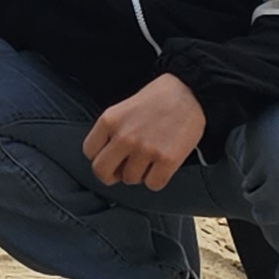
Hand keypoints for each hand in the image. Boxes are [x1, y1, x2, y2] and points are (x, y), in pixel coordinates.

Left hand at [82, 73, 209, 191]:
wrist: (190, 93)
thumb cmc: (157, 99)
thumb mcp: (123, 108)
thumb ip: (111, 131)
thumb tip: (107, 157)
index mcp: (109, 121)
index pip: (89, 152)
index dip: (100, 157)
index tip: (110, 157)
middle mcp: (124, 136)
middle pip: (102, 171)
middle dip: (111, 174)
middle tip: (122, 170)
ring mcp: (146, 149)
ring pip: (130, 180)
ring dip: (138, 174)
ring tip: (148, 159)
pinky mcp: (167, 160)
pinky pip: (153, 185)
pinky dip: (157, 179)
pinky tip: (161, 165)